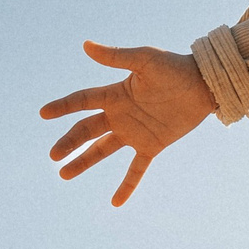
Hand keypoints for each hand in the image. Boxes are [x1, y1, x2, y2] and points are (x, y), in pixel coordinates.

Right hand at [38, 41, 216, 205]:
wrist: (205, 85)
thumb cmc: (175, 67)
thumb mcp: (145, 59)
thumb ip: (116, 57)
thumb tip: (86, 45)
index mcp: (115, 94)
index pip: (82, 101)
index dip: (63, 107)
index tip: (43, 113)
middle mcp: (120, 114)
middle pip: (87, 131)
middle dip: (69, 143)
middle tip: (53, 155)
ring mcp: (134, 132)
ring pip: (102, 151)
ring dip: (84, 162)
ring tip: (64, 175)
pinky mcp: (152, 145)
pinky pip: (136, 169)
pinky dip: (127, 185)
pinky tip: (116, 202)